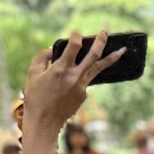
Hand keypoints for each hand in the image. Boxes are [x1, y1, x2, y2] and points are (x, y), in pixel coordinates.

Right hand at [18, 33, 125, 147]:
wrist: (45, 121)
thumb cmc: (35, 97)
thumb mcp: (32, 74)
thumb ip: (41, 58)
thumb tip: (51, 50)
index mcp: (60, 69)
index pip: (73, 47)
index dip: (76, 37)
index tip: (77, 33)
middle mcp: (75, 76)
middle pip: (93, 55)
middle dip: (100, 42)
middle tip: (106, 32)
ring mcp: (82, 86)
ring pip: (98, 68)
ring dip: (110, 58)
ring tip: (121, 50)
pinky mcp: (84, 95)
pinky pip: (85, 80)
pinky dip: (82, 75)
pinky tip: (76, 78)